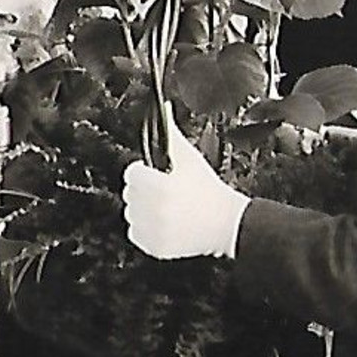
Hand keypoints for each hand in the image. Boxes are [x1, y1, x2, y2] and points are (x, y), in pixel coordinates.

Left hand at [122, 105, 249, 259]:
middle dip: (144, 189)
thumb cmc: (209, 190)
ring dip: (143, 208)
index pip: (132, 173)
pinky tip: (164, 222)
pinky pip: (136, 233)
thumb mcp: (190, 159)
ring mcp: (153, 231)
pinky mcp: (155, 248)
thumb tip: (164, 108)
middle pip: (130, 192)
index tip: (156, 174)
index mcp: (159, 187)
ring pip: (131, 213)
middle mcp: (153, 211)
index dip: (145, 171)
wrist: (226, 224)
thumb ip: (171, 134)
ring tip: (165, 207)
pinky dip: (146, 229)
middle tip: (164, 191)